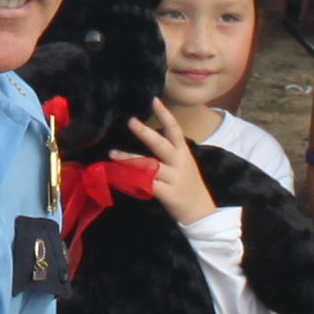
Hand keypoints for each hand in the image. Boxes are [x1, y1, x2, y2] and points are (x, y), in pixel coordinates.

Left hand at [127, 103, 217, 225]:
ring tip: (112, 153)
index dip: (165, 115)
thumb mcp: (184, 164)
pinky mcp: (167, 194)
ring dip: (129, 159)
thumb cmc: (188, 186)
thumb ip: (169, 153)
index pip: (175, 130)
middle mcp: (179, 163)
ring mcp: (174, 179)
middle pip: (161, 144)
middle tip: (131, 121)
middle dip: (145, 132)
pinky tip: (118, 176)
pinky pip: (146, 184)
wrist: (201, 213)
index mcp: (184, 153)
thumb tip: (148, 138)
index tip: (155, 100)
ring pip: (149, 166)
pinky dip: (131, 180)